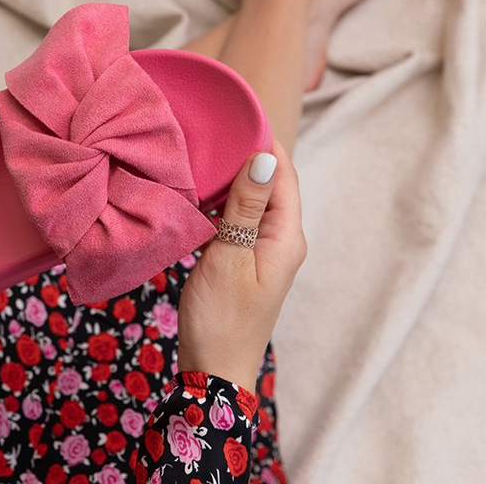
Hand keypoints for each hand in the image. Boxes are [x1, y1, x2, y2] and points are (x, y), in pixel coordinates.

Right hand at [177, 140, 306, 392]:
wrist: (215, 371)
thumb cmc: (222, 317)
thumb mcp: (231, 257)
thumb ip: (246, 208)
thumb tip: (264, 157)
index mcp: (286, 236)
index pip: (283, 175)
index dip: (264, 142)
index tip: (237, 115)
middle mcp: (282, 238)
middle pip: (271, 184)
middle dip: (247, 155)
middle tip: (214, 130)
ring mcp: (264, 249)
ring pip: (253, 200)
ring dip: (232, 178)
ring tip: (203, 153)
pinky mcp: (245, 257)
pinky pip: (239, 218)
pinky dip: (222, 200)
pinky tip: (199, 191)